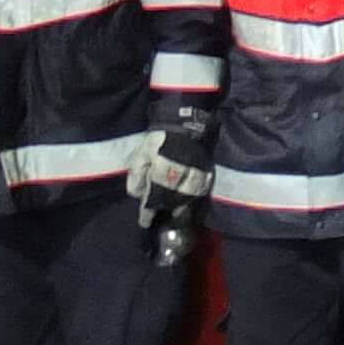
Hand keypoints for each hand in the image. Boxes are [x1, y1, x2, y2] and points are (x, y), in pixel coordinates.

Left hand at [124, 108, 215, 225]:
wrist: (185, 123)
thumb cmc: (159, 139)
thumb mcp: (141, 154)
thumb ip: (137, 175)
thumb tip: (138, 195)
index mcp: (161, 173)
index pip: (154, 199)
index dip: (148, 212)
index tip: (145, 222)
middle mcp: (180, 177)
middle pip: (172, 202)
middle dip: (166, 211)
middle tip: (161, 219)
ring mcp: (195, 175)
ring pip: (188, 199)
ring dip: (181, 208)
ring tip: (176, 214)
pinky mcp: (206, 172)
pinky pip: (201, 190)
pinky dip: (194, 198)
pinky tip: (189, 201)